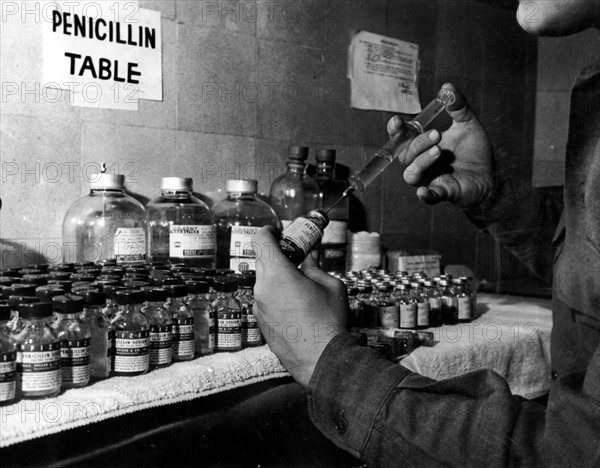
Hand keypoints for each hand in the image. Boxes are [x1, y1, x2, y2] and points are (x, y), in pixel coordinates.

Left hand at [251, 227, 347, 386]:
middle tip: (296, 257)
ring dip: (278, 278)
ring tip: (300, 287)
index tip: (279, 232)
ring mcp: (258, 309)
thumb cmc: (329, 322)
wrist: (322, 360)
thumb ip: (315, 268)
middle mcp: (261, 289)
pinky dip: (276, 297)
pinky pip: (265, 301)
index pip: (260, 240)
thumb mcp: (331, 286)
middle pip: (262, 260)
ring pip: (263, 282)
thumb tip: (310, 259)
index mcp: (277, 274)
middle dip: (277, 255)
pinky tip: (296, 308)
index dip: (268, 231)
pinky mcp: (261, 324)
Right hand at [390, 83, 494, 207]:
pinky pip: (429, 196)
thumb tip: (448, 87)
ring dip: (421, 162)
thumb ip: (458, 106)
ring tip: (438, 152)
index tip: (398, 121)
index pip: (401, 138)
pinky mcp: (442, 192)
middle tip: (438, 134)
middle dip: (419, 143)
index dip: (396, 131)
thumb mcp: (468, 123)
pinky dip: (425, 194)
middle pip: (406, 154)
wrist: (491, 174)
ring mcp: (430, 178)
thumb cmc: (474, 150)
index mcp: (422, 145)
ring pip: (411, 174)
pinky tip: (424, 192)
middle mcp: (421, 162)